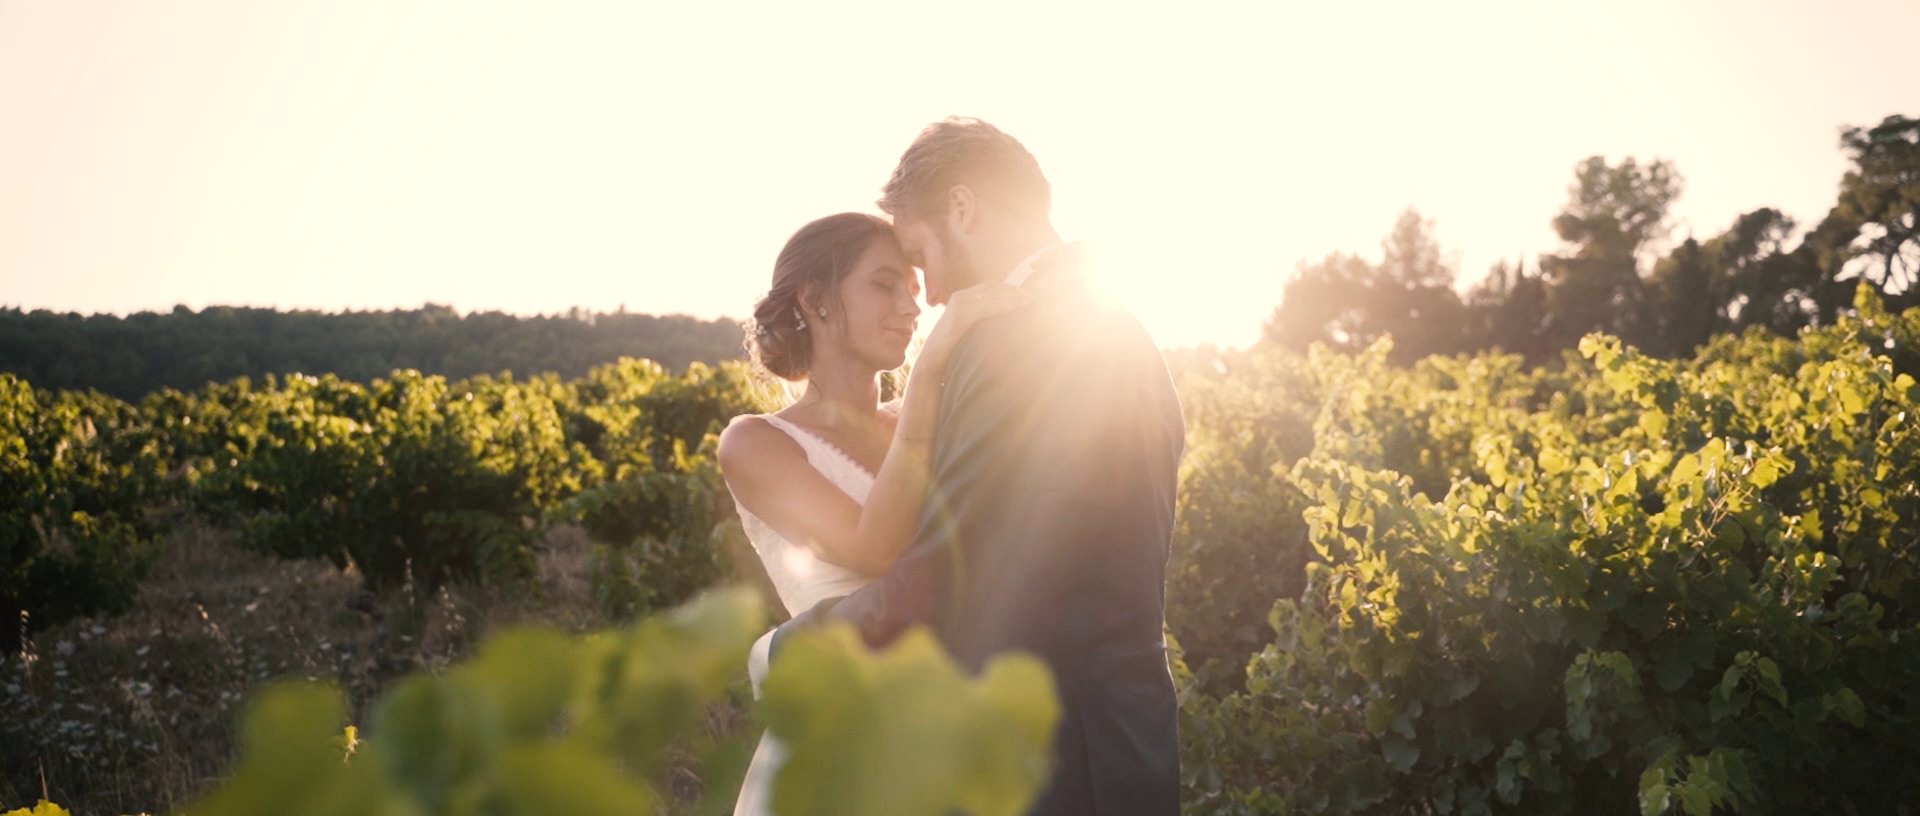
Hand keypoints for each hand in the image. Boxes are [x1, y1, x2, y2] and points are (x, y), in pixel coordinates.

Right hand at [918, 282, 1033, 375]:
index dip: (1010, 288)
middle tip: (1033, 295)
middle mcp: (960, 298)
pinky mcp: (957, 317)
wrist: (932, 362)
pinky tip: (1012, 308)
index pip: (991, 287)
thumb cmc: (953, 348)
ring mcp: (957, 306)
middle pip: (992, 288)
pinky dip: (999, 306)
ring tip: (1027, 300)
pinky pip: (982, 308)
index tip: (1027, 293)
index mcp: (963, 298)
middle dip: (1014, 291)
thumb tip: (1002, 320)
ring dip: (1010, 297)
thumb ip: (981, 320)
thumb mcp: (969, 329)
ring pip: (989, 296)